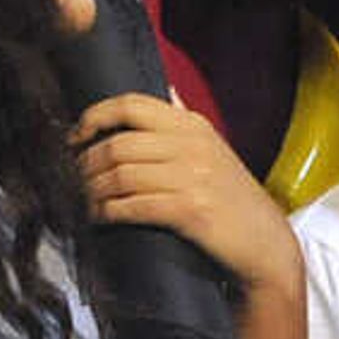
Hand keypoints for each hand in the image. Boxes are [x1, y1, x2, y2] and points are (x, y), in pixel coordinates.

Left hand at [72, 94, 300, 297]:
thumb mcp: (212, 152)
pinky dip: (107, 212)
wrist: (266, 246)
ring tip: (84, 202)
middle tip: (73, 180)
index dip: (93, 118)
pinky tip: (99, 218)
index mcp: (193, 126)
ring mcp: (193, 177)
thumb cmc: (231, 202)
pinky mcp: (191, 211)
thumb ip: (184, 126)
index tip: (74, 138)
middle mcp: (193, 145)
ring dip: (92, 191)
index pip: (130, 105)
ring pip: (119, 175)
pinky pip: (132, 205)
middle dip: (85, 164)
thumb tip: (165, 92)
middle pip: (117, 144)